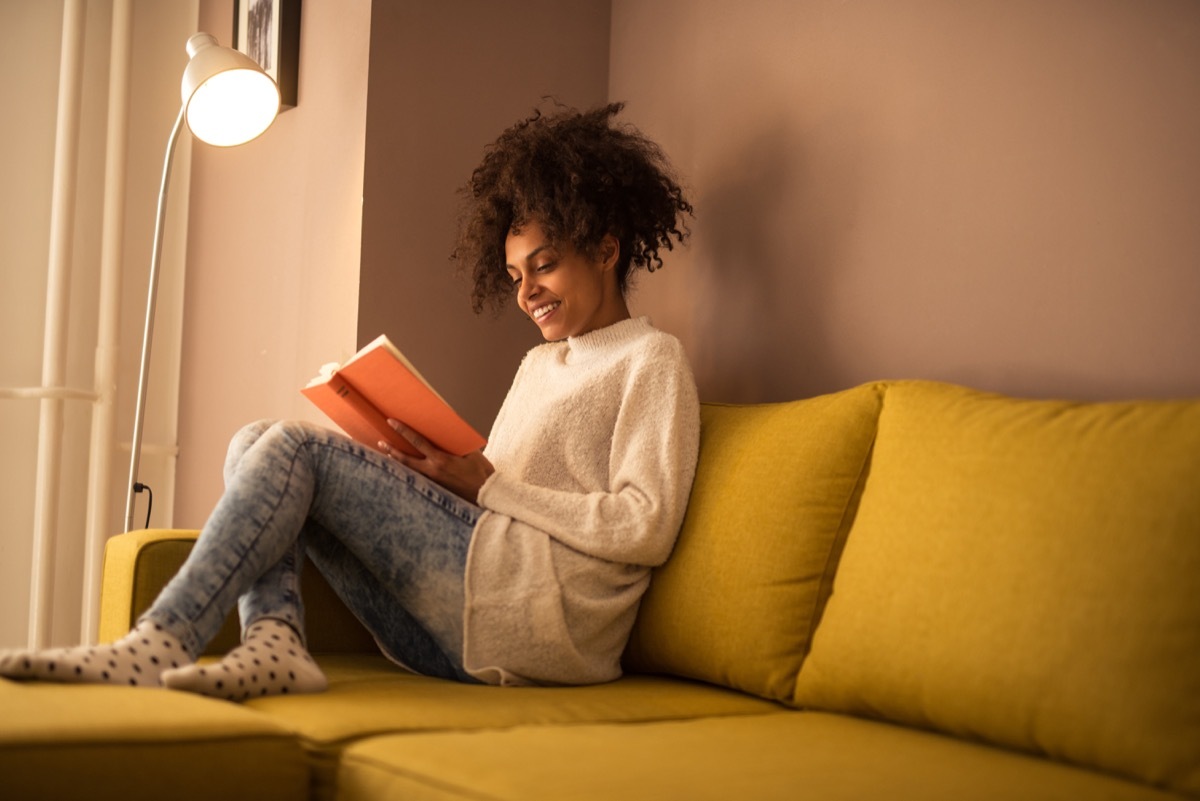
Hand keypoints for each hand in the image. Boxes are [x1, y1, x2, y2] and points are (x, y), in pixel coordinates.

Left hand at [379, 420, 493, 503]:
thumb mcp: (471, 452)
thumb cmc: (481, 472)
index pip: (417, 442)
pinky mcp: (436, 489)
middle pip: (406, 460)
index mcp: (441, 459)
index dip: (403, 431)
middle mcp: (433, 471)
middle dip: (392, 450)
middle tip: (381, 442)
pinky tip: (404, 469)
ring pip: (409, 471)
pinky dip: (408, 472)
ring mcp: (433, 482)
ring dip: (397, 462)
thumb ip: (456, 443)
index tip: (391, 422)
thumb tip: (446, 433)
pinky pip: (417, 478)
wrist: (486, 494)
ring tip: (387, 455)